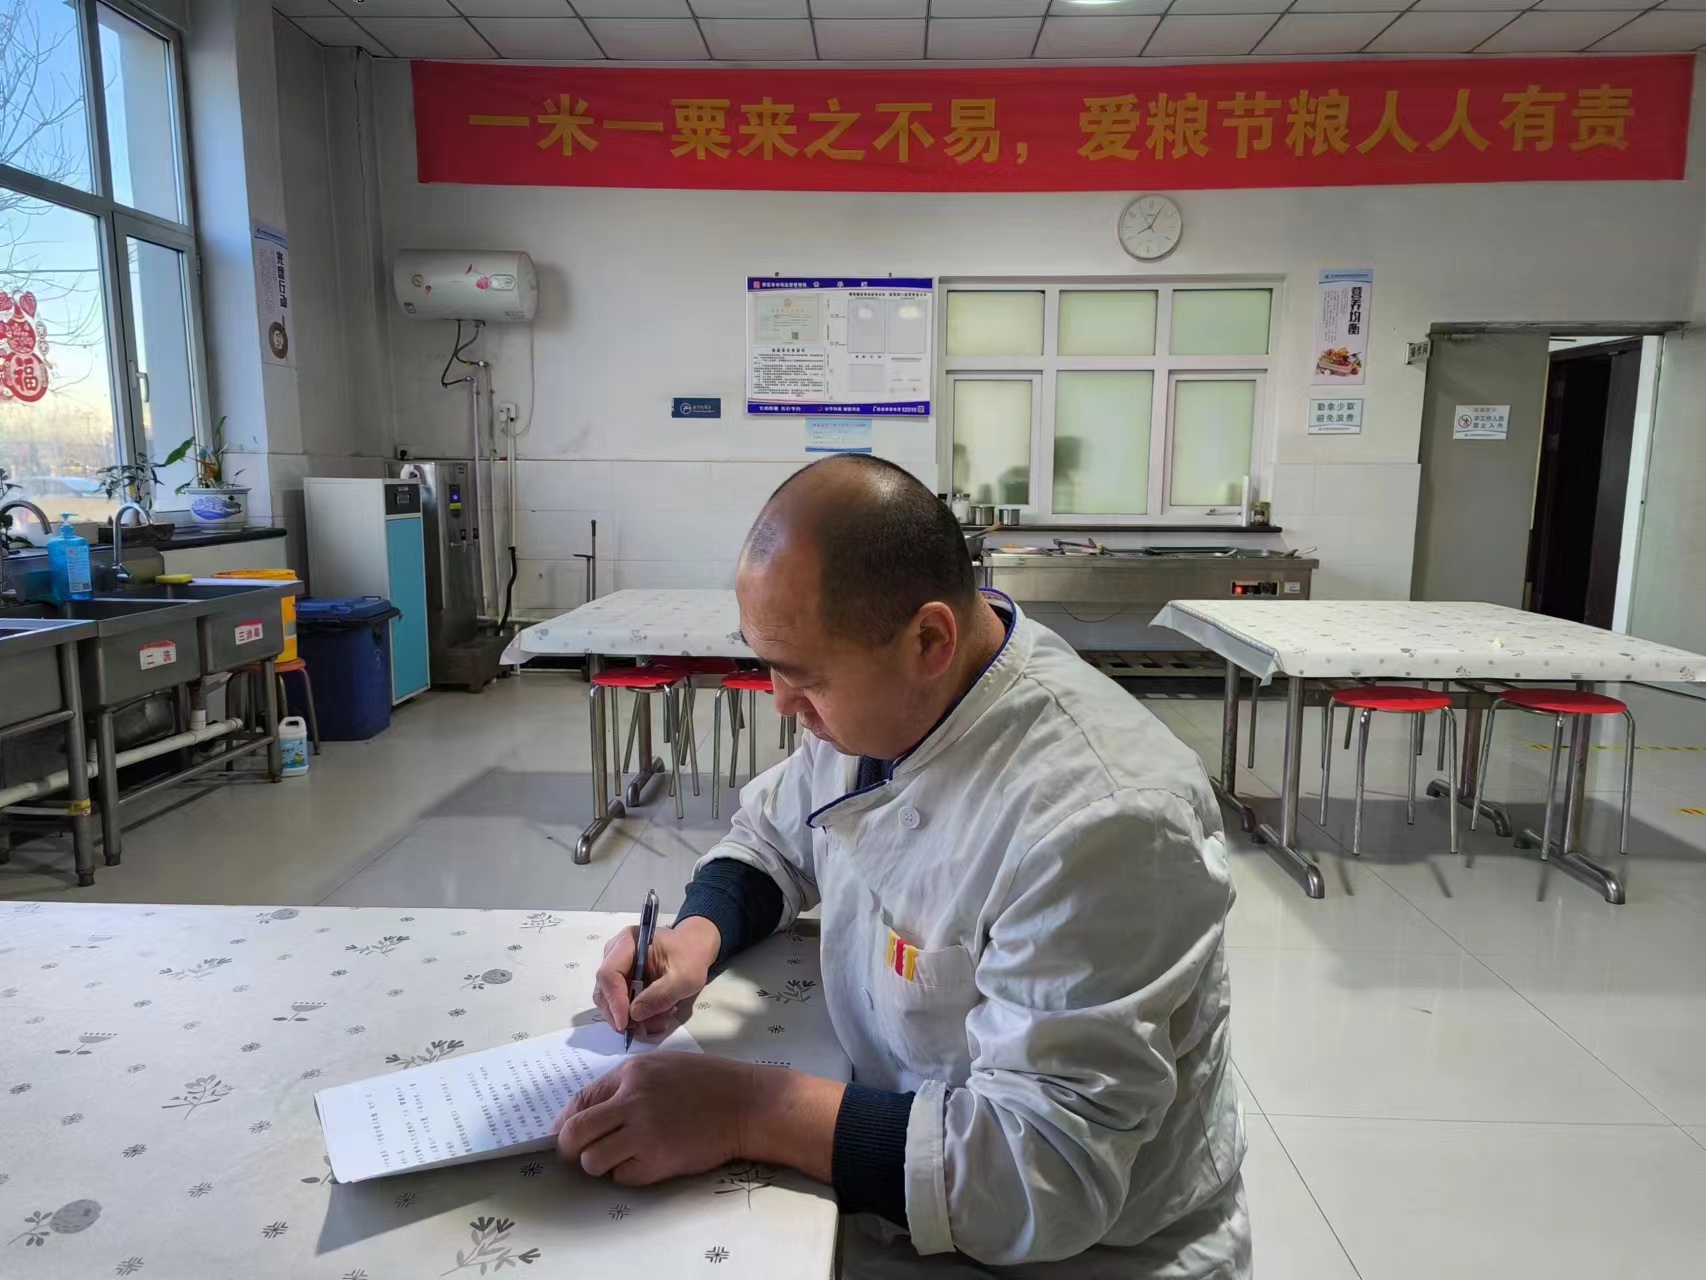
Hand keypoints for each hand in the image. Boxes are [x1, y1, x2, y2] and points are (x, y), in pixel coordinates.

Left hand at [550, 1053, 755, 1184]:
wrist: (747, 1104)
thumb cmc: (707, 1082)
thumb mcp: (661, 1066)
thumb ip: (624, 1085)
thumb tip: (587, 1113)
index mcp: (631, 1074)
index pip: (579, 1100)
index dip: (564, 1123)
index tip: (562, 1136)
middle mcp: (632, 1101)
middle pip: (574, 1134)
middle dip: (570, 1148)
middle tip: (581, 1153)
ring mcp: (644, 1133)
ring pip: (592, 1161)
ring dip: (600, 1163)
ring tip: (621, 1156)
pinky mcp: (658, 1161)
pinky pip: (622, 1177)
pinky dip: (628, 1173)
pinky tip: (648, 1160)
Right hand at [592, 918, 719, 1038]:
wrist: (695, 948)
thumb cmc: (691, 956)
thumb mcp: (684, 978)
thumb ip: (661, 995)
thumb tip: (634, 1015)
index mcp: (628, 942)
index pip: (609, 974)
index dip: (615, 1001)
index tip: (626, 1024)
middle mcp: (615, 953)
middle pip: (605, 990)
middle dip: (621, 1014)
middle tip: (643, 1030)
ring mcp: (617, 967)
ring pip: (610, 1000)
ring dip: (630, 1018)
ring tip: (657, 1023)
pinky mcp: (622, 980)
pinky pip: (620, 1002)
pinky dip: (635, 1015)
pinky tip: (655, 1018)